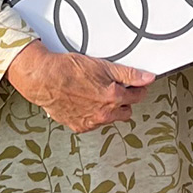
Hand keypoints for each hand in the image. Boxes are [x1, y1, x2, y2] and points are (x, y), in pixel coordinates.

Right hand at [6, 42, 153, 131]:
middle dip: (125, 100)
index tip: (136, 85)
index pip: (138, 96)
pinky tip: (86, 102)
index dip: (138, 88)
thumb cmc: (68, 70)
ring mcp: (91, 122)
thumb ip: (129, 74)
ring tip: (97, 94)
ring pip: (110, 118)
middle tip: (115, 88)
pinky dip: (93, 114)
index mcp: (113, 97)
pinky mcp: (79, 126)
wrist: (43, 79)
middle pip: (126, 111)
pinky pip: (94, 123)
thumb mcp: (103, 65)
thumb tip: (148, 78)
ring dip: (109, 109)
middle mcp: (104, 113)